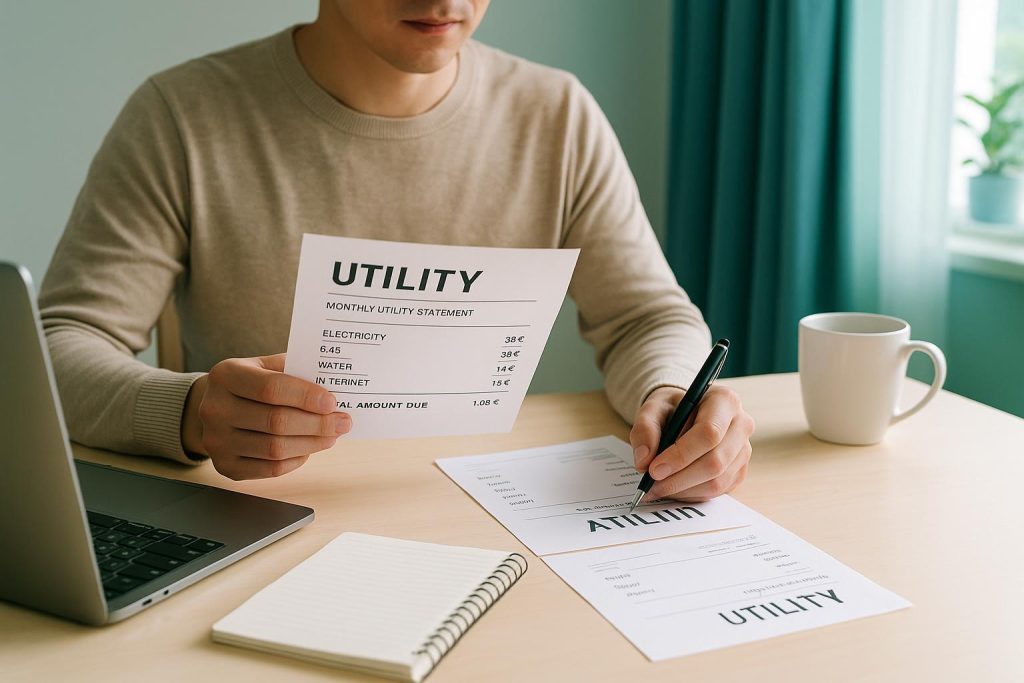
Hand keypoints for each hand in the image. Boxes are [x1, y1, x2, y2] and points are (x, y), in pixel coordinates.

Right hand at [181, 353, 349, 479]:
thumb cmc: (251, 383)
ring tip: (332, 435)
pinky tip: (309, 448)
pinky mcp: (225, 466)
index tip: (332, 402)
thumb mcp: (265, 366)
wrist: (215, 407)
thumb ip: (294, 371)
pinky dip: (296, 460)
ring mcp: (217, 441)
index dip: (305, 396)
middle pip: (276, 421)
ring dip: (311, 443)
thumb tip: (333, 385)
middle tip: (343, 422)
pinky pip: (270, 469)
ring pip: (275, 449)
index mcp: (226, 376)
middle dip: (317, 423)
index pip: (271, 388)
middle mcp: (215, 409)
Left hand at [629, 385, 754, 501]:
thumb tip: (644, 461)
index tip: (654, 470)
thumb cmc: (672, 408)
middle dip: (679, 478)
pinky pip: (717, 491)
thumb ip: (645, 429)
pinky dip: (691, 494)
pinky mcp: (739, 471)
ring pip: (717, 481)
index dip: (680, 455)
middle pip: (715, 461)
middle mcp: (741, 425)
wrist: (685, 413)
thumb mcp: (652, 408)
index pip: (709, 433)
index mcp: (725, 401)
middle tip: (652, 485)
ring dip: (683, 490)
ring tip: (658, 487)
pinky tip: (674, 487)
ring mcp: (743, 450)